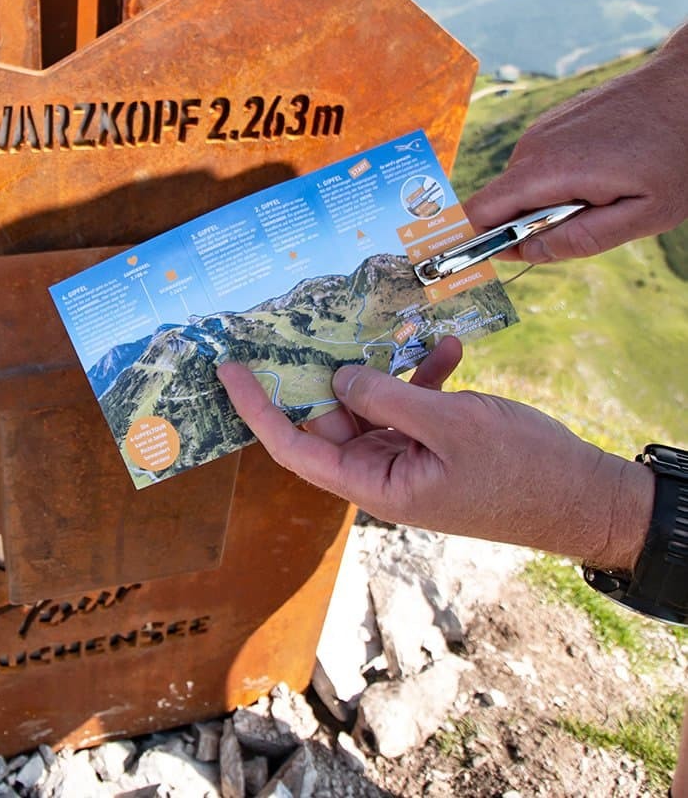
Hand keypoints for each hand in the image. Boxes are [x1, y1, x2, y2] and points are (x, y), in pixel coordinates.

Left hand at [217, 337, 652, 569]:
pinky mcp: (438, 444)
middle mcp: (381, 473)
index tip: (229, 370)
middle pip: (330, 418)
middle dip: (324, 370)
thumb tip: (339, 376)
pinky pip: (414, 403)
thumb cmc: (522, 472)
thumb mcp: (450, 426)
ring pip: (373, 402)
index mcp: (373, 485)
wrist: (589, 498)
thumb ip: (387, 398)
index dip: (257, 409)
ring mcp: (409, 458)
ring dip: (386, 365)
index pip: (294, 446)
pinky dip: (425, 374)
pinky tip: (448, 346)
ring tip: (397, 328)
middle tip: (309, 321)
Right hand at [463, 24, 687, 262]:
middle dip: (529, 225)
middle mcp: (532, 148)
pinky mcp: (552, 121)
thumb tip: (528, 251)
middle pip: (503, 204)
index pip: (479, 213)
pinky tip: (604, 169)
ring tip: (606, 191)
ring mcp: (541, 130)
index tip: (472, 262)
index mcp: (547, 173)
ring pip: (525, 185)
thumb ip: (583, 240)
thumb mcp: (646, 214)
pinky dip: (561, 178)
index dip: (470, 242)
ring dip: (551, 201)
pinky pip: (540, 164)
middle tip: (588, 222)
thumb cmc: (678, 151)